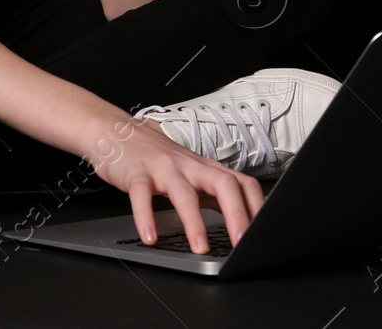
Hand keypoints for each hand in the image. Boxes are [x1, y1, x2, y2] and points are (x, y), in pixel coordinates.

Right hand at [86, 115, 264, 253]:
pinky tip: (150, 237)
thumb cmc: (159, 159)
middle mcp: (191, 167)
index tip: (263, 235)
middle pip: (223, 184)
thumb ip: (215, 195)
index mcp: (208, 168)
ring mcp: (164, 169)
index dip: (257, 207)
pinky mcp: (138, 174)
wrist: (119, 133)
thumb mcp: (192, 174)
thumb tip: (242, 223)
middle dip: (236, 215)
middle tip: (241, 244)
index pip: (243, 183)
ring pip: (184, 194)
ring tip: (200, 249)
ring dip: (194, 223)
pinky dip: (145, 217)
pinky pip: (142, 195)